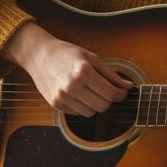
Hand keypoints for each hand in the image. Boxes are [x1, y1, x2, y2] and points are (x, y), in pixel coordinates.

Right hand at [2, 23, 131, 116]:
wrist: (39, 55)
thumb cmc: (67, 53)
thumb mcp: (91, 58)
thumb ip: (111, 74)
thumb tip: (128, 87)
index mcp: (83, 72)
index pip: (110, 94)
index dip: (120, 95)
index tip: (122, 92)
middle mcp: (72, 86)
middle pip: (102, 106)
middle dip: (108, 101)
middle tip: (106, 92)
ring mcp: (62, 97)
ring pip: (90, 113)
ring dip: (94, 104)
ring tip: (89, 90)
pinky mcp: (55, 104)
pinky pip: (77, 113)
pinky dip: (82, 106)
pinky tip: (77, 93)